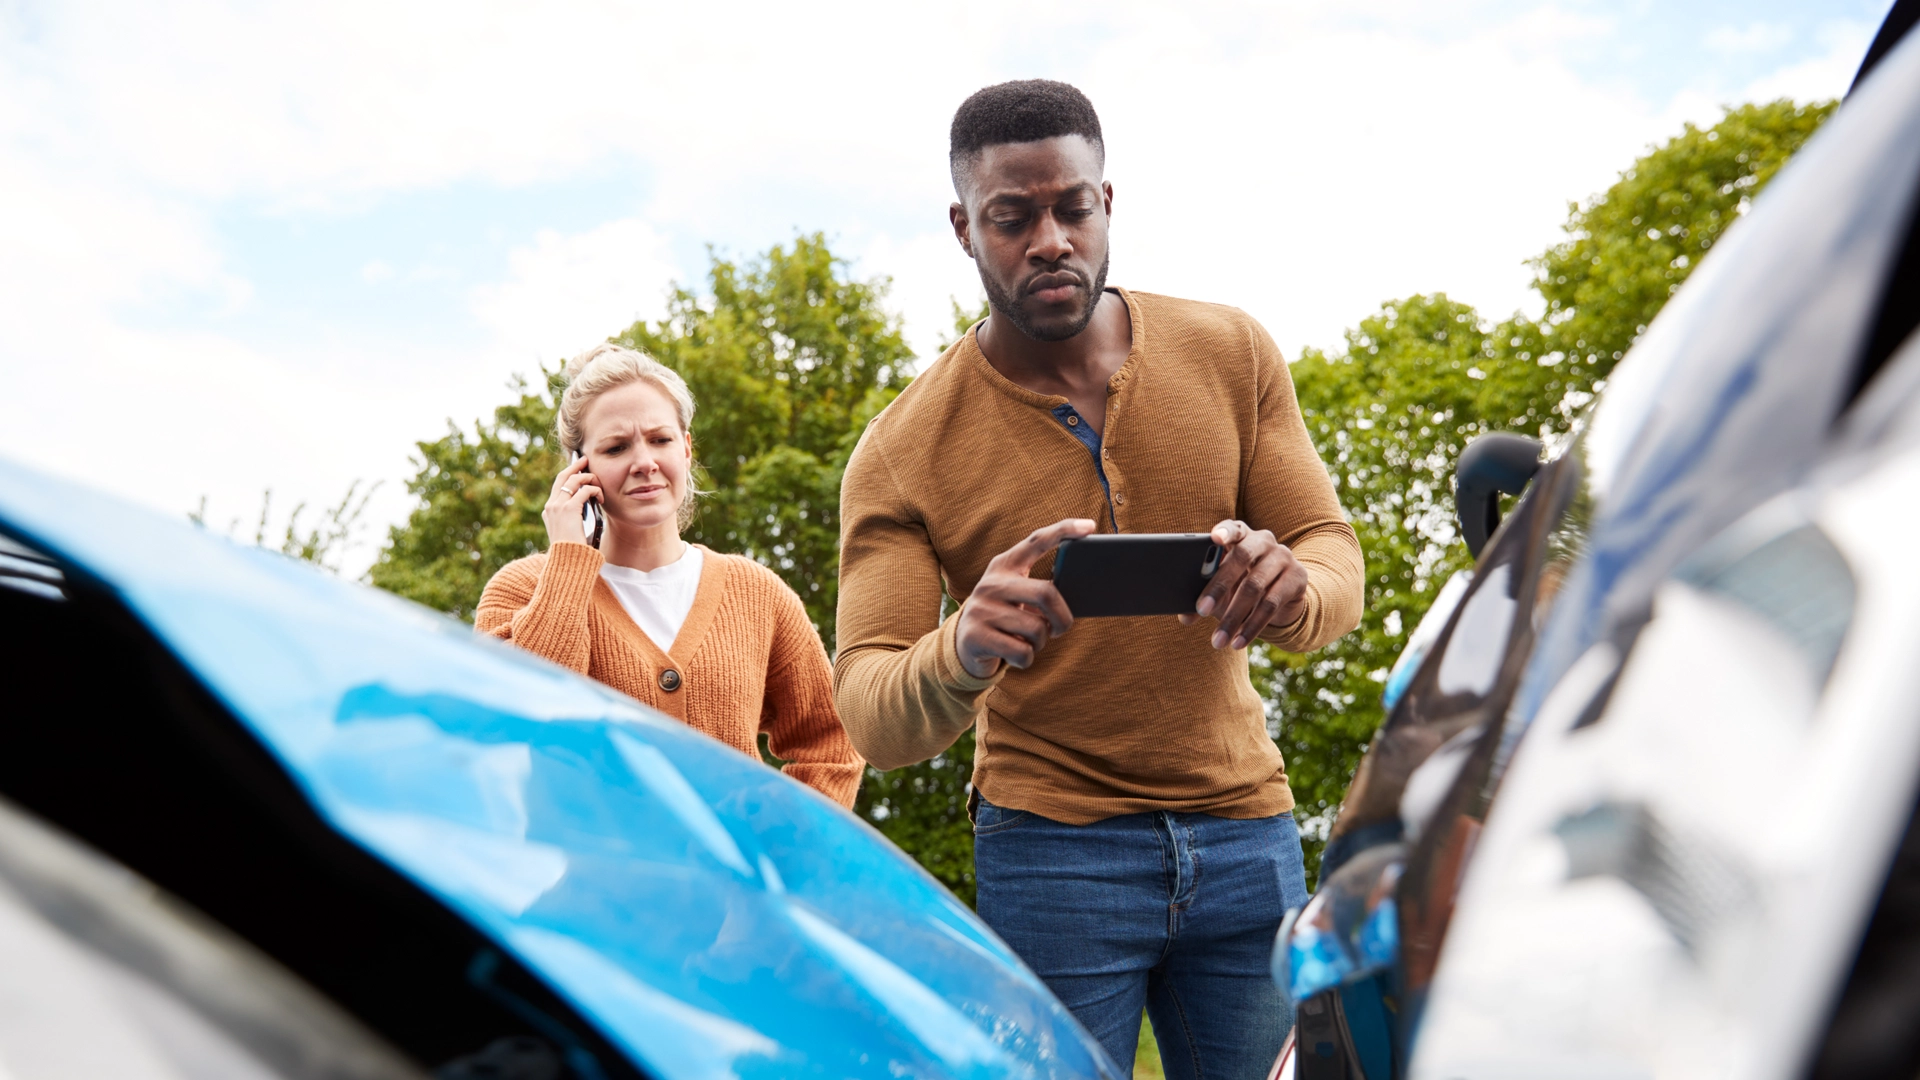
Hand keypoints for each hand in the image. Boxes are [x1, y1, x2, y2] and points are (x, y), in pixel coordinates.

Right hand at [543, 456, 602, 546]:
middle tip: (586, 460)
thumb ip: (572, 517)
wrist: (568, 561)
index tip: (579, 468)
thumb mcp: (570, 531)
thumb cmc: (573, 550)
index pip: (557, 485)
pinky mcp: (568, 509)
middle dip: (575, 465)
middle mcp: (550, 506)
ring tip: (598, 482)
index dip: (568, 474)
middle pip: (562, 477)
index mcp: (549, 511)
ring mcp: (557, 507)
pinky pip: (584, 491)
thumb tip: (587, 504)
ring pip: (573, 480)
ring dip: (588, 478)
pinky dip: (594, 490)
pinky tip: (600, 497)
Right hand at [954, 518, 1096, 678]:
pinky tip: (1015, 655)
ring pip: (1037, 629)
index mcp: (1004, 566)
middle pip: (1046, 594)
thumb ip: (1039, 590)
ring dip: (1041, 642)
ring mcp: (981, 609)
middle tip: (1061, 629)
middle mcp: (991, 583)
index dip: (1064, 531)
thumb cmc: (1004, 616)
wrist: (963, 645)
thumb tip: (1076, 600)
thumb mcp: (1016, 596)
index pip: (1037, 540)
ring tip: (1028, 641)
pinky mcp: (975, 636)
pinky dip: (1027, 659)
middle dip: (1063, 618)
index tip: (1090, 526)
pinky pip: (1022, 652)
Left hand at [1178, 519, 1308, 649]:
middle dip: (1219, 585)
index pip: (1233, 527)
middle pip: (1241, 557)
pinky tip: (1239, 641)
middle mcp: (1263, 540)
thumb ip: (1203, 597)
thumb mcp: (1223, 588)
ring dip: (1234, 616)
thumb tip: (1185, 617)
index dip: (1225, 531)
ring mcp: (1283, 556)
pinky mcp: (1297, 577)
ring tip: (1218, 640)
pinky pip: (1271, 603)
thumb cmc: (1242, 584)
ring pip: (1254, 586)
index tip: (1214, 538)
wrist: (1284, 594)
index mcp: (1241, 535)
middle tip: (1202, 610)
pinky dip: (1252, 626)